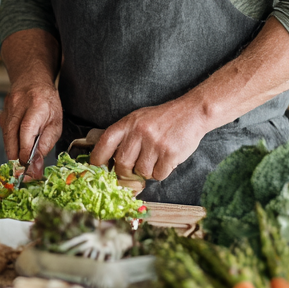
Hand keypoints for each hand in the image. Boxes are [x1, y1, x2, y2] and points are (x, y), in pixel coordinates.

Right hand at [0, 77, 61, 174]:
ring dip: (13, 152)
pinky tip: (17, 148)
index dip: (25, 152)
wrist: (32, 79)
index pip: (26, 132)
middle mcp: (18, 105)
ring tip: (22, 162)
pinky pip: (4, 133)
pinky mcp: (1, 113)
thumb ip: (46, 143)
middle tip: (24, 171)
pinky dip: (10, 143)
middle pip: (11, 137)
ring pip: (6, 137)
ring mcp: (7, 108)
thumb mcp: (56, 122)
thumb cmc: (48, 101)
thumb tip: (36, 165)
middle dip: (16, 158)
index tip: (30, 167)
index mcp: (37, 106)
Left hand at [90, 96, 208, 181]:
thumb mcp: (139, 119)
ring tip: (156, 158)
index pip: (105, 142)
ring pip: (142, 172)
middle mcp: (139, 132)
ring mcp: (155, 143)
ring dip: (148, 171)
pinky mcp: (169, 153)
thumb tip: (109, 160)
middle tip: (134, 169)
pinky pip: (159, 175)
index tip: (97, 167)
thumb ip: (125, 136)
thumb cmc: (163, 119)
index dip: (97, 158)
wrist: (192, 112)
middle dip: (126, 171)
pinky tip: (167, 159)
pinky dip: (162, 172)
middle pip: (122, 164)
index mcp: (129, 123)